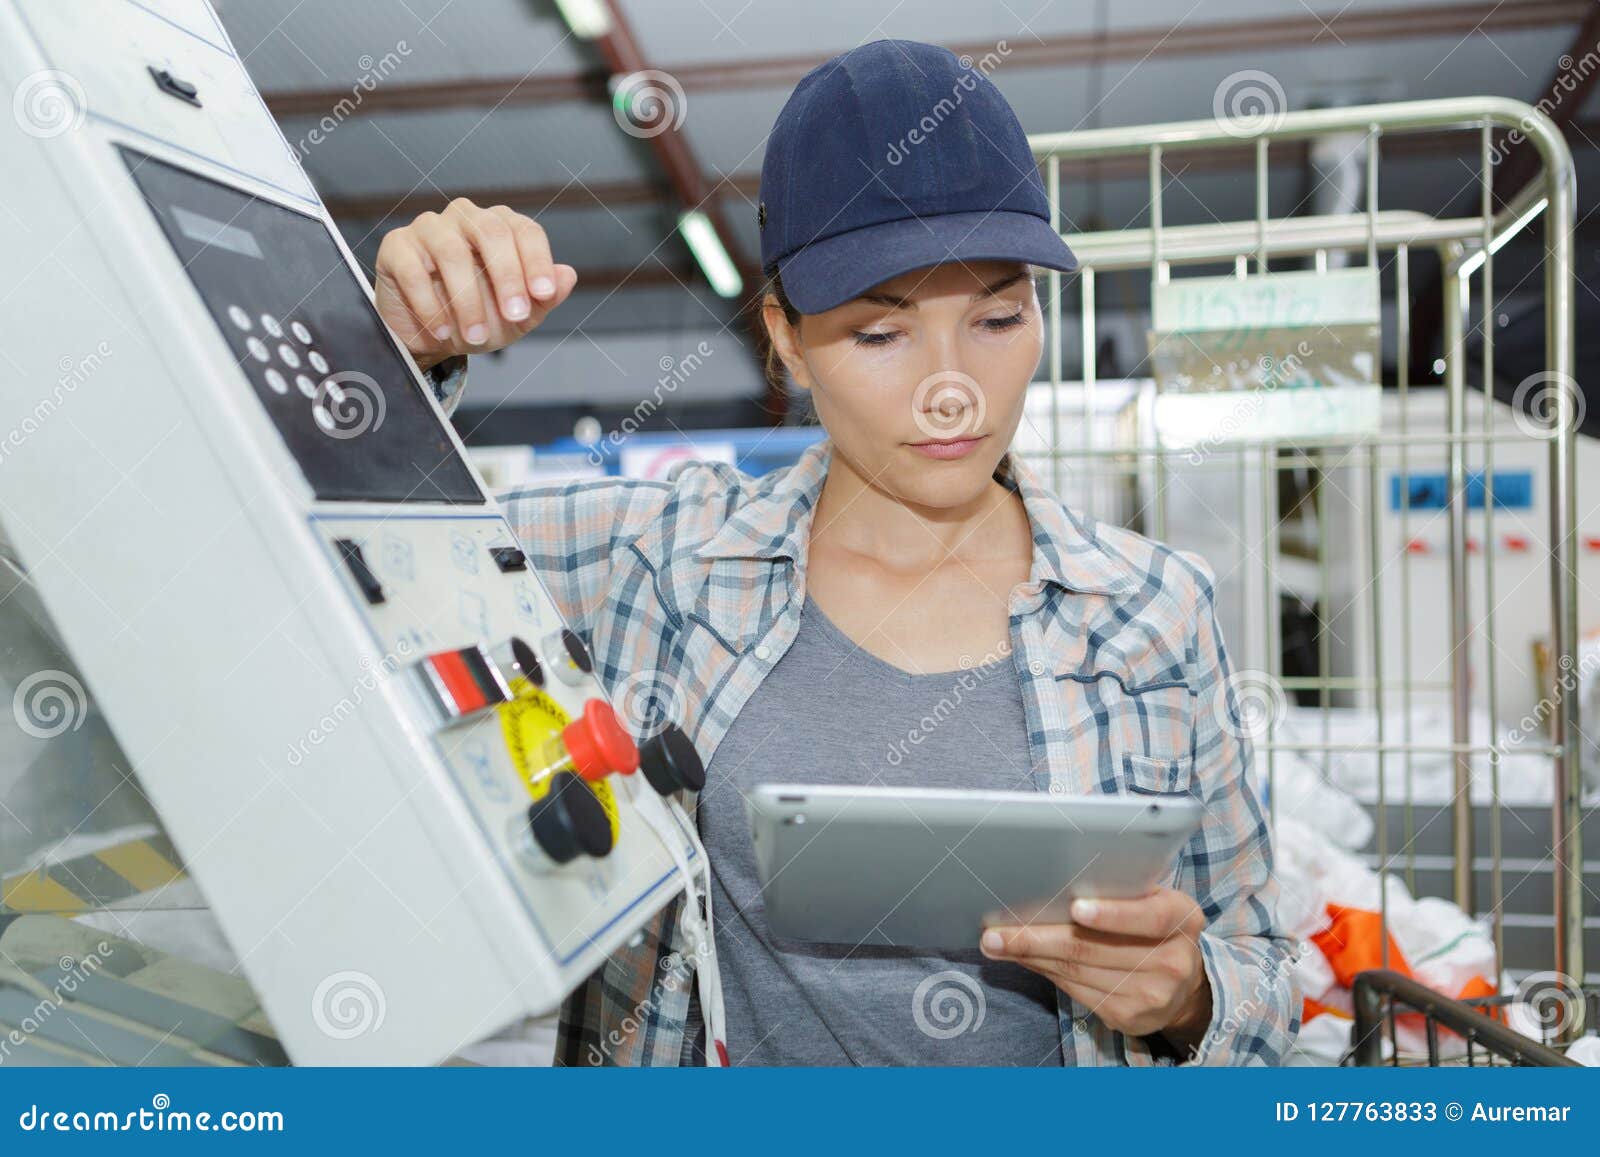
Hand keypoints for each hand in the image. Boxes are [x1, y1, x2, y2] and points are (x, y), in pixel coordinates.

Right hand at [374, 198, 577, 370]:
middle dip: (507, 277)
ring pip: (451, 251)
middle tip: (514, 316)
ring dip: (467, 300)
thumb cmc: (478, 317)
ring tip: (475, 336)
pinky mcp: (397, 246)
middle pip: (491, 232)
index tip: (542, 295)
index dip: (537, 261)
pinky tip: (442, 331)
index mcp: (501, 226)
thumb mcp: (517, 316)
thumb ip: (543, 298)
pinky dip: (430, 305)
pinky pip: (414, 270)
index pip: (525, 230)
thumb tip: (568, 275)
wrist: (430, 336)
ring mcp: (429, 228)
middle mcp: (466, 218)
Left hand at [980, 889, 1211, 1049]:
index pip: (1148, 917)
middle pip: (1094, 949)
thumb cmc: (1152, 927)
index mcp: (1181, 918)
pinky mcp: (1130, 1018)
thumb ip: (1120, 892)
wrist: (1183, 985)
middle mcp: (1172, 961)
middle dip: (1037, 938)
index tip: (1076, 908)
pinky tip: (1025, 960)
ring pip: (1077, 972)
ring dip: (1031, 957)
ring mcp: (1152, 995)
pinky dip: (1045, 973)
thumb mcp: (1151, 901)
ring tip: (997, 944)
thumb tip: (1052, 885)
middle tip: (996, 933)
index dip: (1111, 914)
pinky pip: (1076, 992)